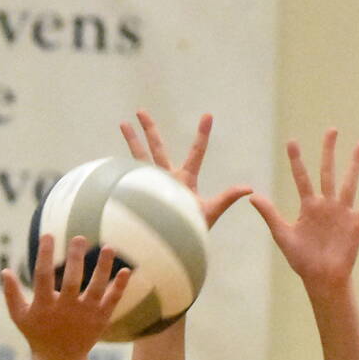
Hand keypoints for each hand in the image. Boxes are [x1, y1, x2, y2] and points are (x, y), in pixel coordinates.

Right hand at [1, 234, 129, 359]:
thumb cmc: (37, 334)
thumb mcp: (20, 317)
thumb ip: (12, 294)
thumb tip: (5, 270)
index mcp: (45, 306)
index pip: (43, 276)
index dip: (45, 255)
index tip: (47, 235)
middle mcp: (66, 309)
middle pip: (72, 280)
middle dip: (75, 258)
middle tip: (79, 237)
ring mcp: (85, 315)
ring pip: (96, 288)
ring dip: (103, 268)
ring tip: (108, 247)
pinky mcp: (100, 319)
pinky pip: (112, 300)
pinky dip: (119, 286)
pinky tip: (126, 270)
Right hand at [121, 110, 250, 228]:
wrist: (173, 248)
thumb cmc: (193, 231)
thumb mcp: (212, 212)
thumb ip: (227, 198)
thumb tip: (249, 188)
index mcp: (186, 179)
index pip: (196, 152)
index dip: (202, 134)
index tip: (208, 115)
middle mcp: (167, 178)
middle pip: (158, 148)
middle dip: (149, 129)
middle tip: (141, 111)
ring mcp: (152, 185)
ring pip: (140, 159)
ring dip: (131, 141)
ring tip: (123, 123)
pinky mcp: (139, 195)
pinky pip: (129, 180)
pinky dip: (119, 171)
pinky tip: (109, 162)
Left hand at [249, 130, 358, 295]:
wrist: (322, 278)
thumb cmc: (302, 260)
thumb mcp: (283, 235)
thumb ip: (270, 215)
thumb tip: (252, 196)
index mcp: (308, 206)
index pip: (301, 177)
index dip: (296, 160)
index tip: (292, 141)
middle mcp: (326, 204)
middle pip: (327, 171)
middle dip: (328, 151)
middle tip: (331, 130)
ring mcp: (342, 212)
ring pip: (349, 182)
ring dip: (355, 164)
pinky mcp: (356, 223)